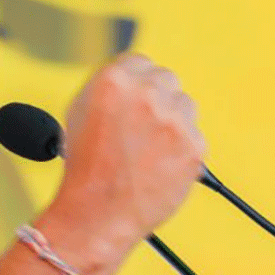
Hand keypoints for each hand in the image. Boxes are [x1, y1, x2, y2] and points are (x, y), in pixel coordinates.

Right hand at [40, 53, 205, 265]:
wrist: (98, 214)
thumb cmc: (86, 168)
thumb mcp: (79, 113)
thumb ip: (107, 87)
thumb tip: (132, 77)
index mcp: (114, 80)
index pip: (139, 61)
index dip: (135, 83)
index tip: (134, 99)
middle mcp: (147, 94)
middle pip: (166, 78)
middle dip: (156, 98)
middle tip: (142, 126)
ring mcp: (174, 120)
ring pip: (185, 105)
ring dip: (172, 121)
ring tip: (148, 149)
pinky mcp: (194, 147)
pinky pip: (195, 136)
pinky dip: (181, 149)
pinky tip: (159, 165)